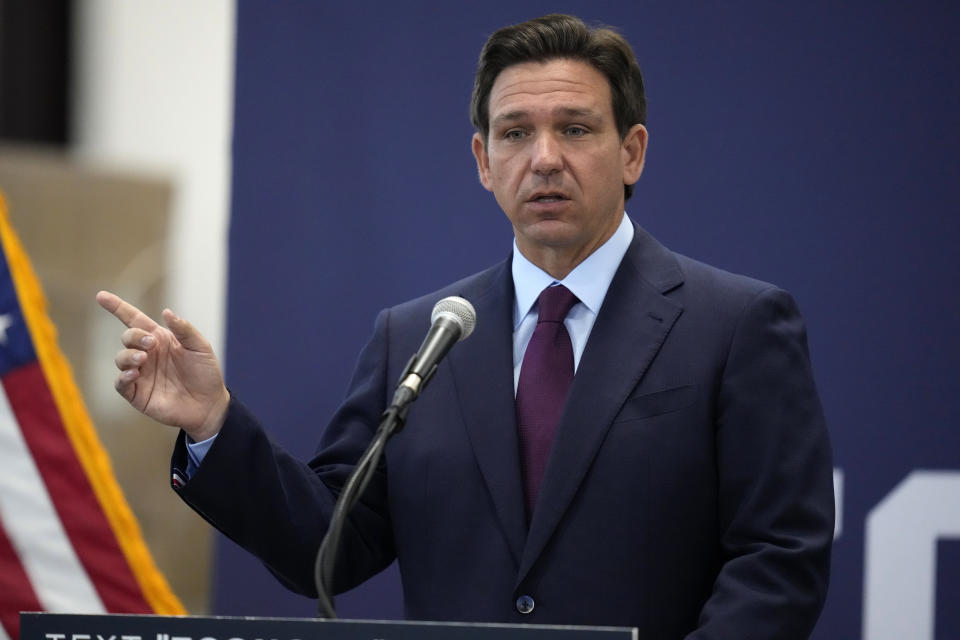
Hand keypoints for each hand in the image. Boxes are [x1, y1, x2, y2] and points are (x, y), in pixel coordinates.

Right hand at [96, 290, 229, 441]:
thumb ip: (184, 329)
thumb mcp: (200, 347)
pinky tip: (135, 373)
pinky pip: (121, 383)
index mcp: (160, 339)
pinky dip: (123, 376)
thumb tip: (166, 312)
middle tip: (151, 343)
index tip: (101, 296)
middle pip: (127, 337)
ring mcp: (141, 374)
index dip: (118, 308)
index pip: (134, 319)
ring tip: (143, 359)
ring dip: (128, 355)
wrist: (209, 405)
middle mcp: (147, 354)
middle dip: (134, 336)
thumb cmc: (206, 374)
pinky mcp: (137, 394)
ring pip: (121, 358)